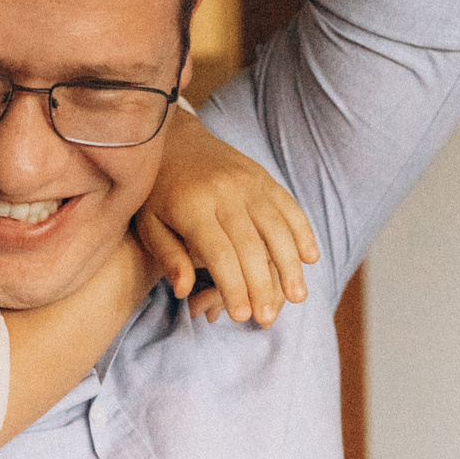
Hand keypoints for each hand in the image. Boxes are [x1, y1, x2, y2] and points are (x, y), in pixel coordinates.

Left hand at [136, 108, 319, 325]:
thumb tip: (184, 291)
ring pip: (277, 227)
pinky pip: (289, 206)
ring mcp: (248, 182)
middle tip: (267, 319)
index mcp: (193, 207)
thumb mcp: (148, 224)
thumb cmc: (156, 192)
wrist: (173, 139)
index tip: (242, 316)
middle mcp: (224, 193)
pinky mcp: (263, 177)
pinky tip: (311, 258)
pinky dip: (303, 232)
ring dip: (290, 265)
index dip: (234, 286)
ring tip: (298, 297)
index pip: (220, 254)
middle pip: (252, 246)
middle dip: (262, 286)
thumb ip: (167, 256)